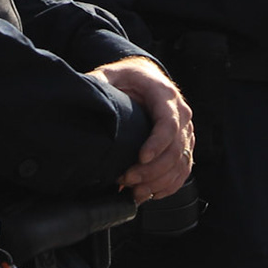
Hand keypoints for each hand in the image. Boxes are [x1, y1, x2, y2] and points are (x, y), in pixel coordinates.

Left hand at [91, 56, 194, 201]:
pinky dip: (169, 186)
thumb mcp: (112, 74)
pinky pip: (183, 170)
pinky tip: (150, 193)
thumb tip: (82, 97)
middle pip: (175, 149)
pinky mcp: (185, 145)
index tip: (141, 158)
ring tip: (134, 192)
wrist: (148, 77)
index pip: (168, 123)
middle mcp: (181, 114)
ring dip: (158, 182)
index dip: (157, 144)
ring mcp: (186, 131)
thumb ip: (99, 84)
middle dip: (152, 170)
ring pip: (180, 164)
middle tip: (126, 179)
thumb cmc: (130, 77)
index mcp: (165, 95)